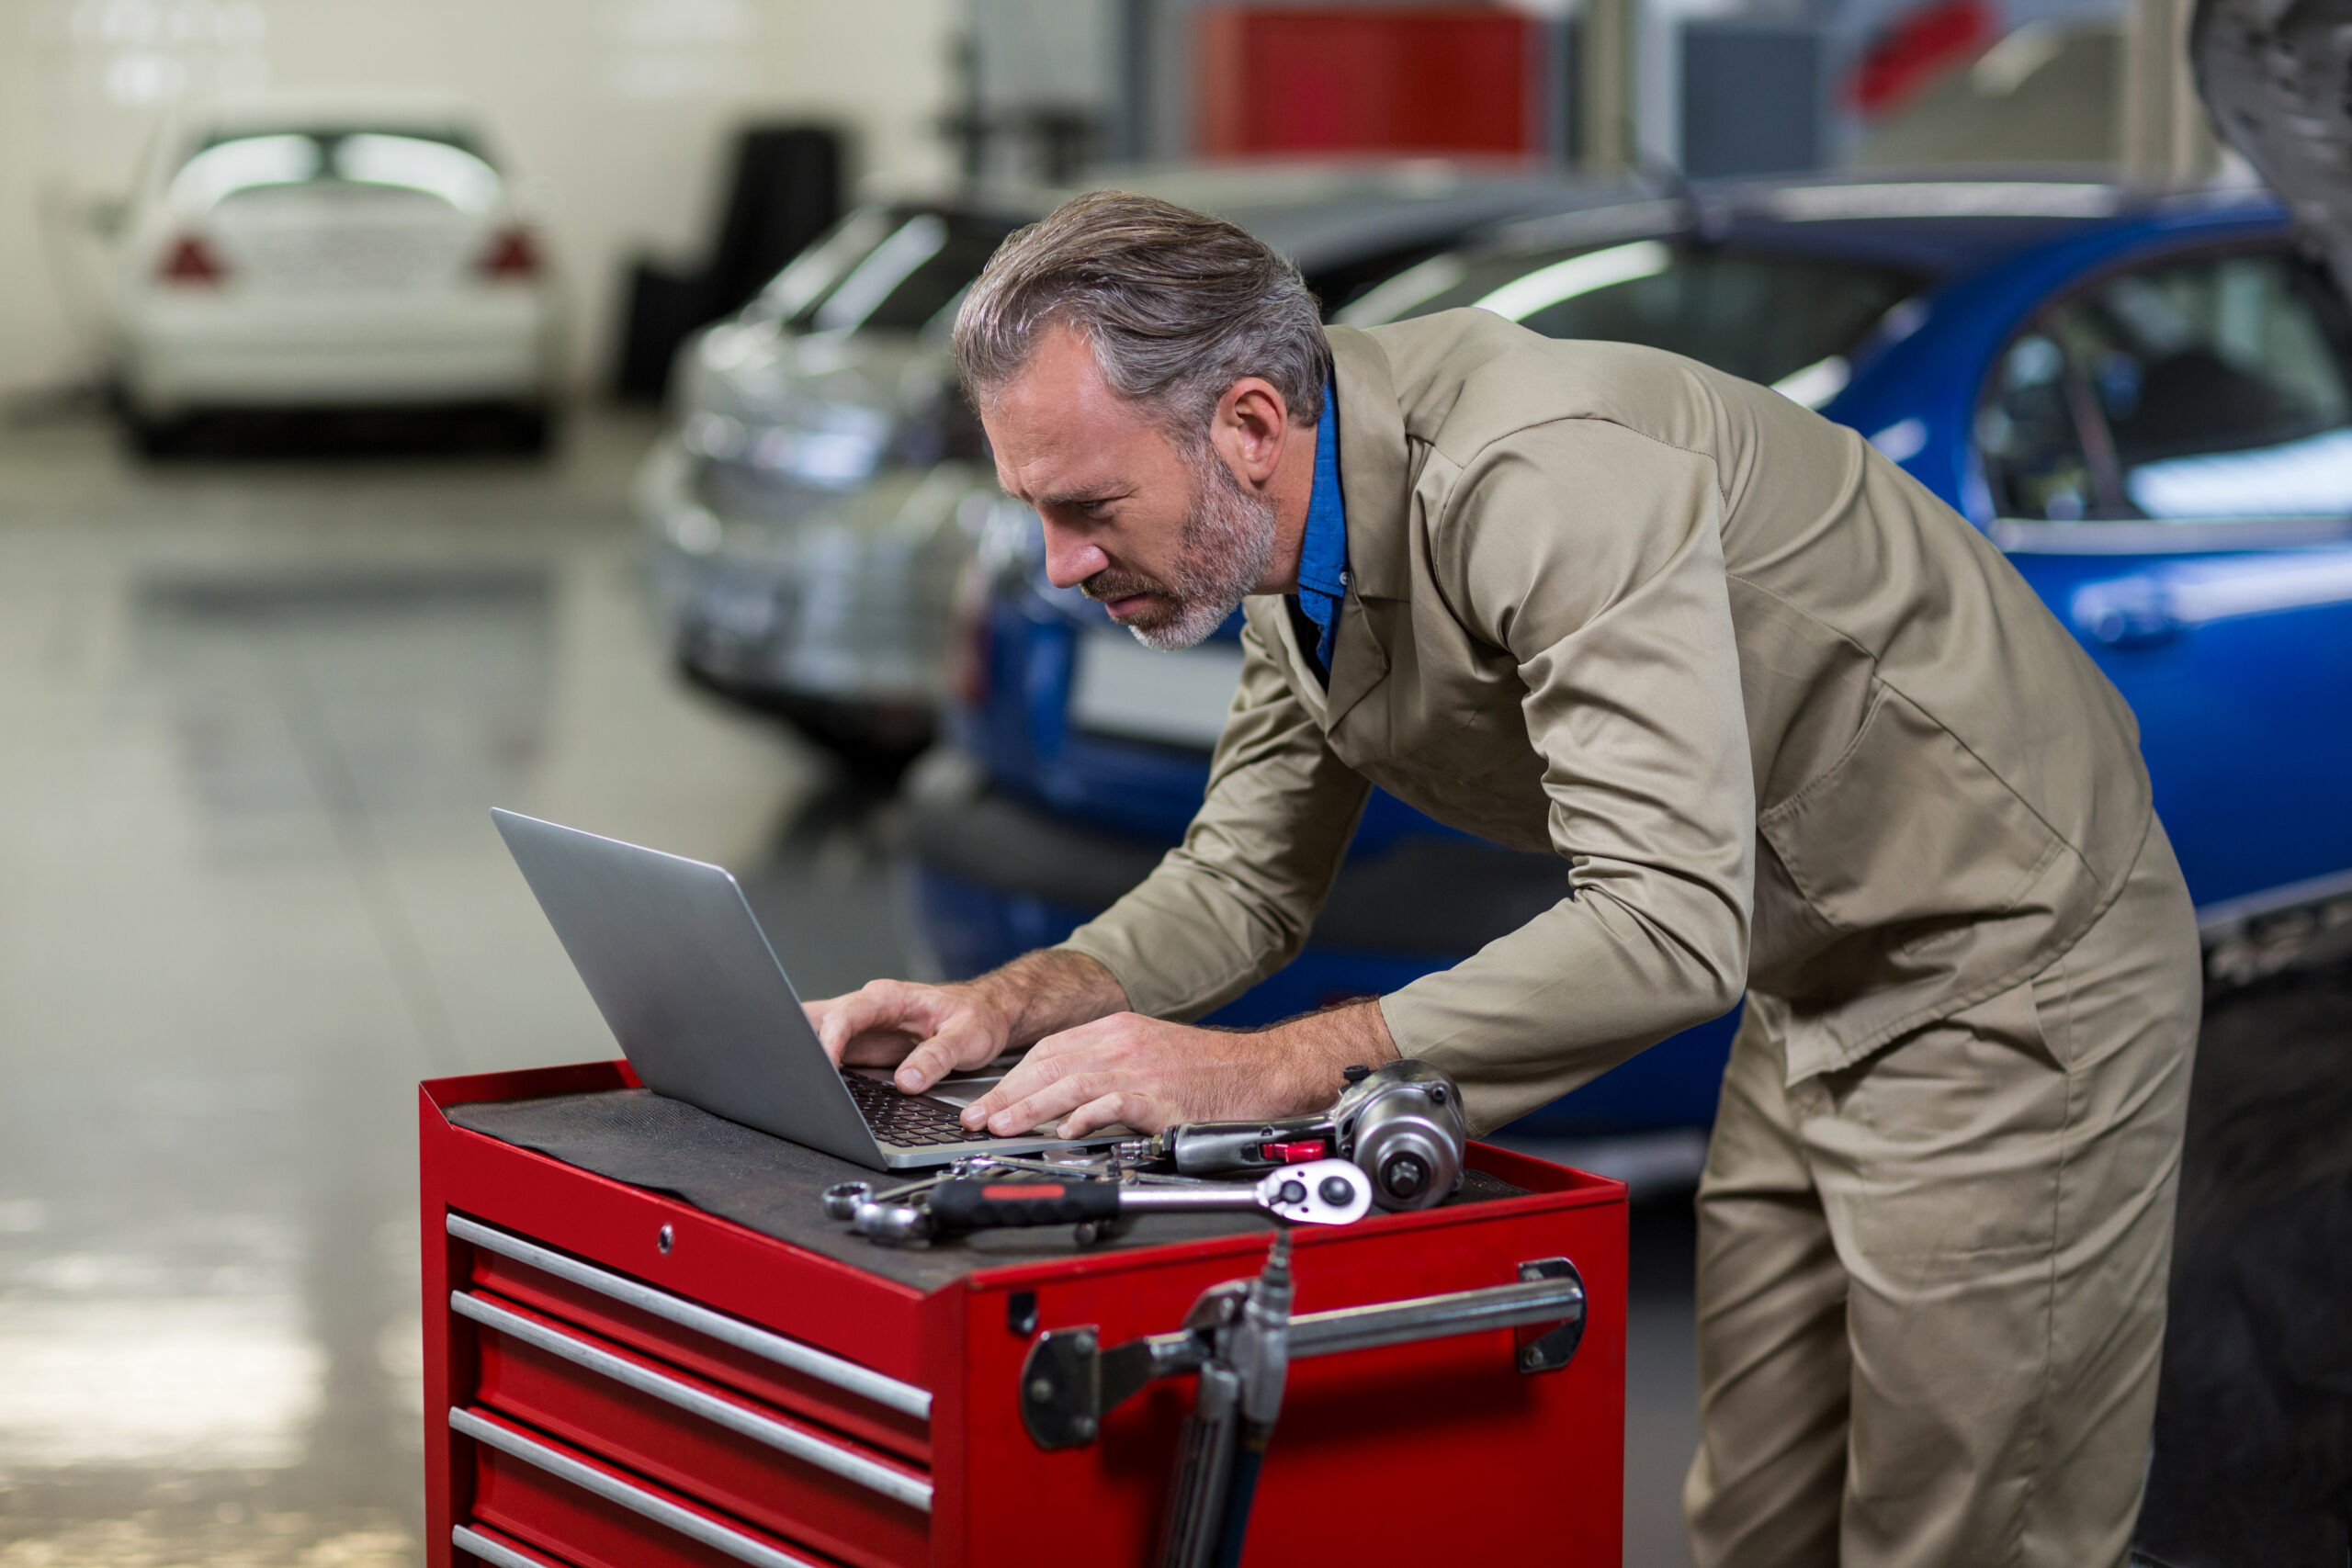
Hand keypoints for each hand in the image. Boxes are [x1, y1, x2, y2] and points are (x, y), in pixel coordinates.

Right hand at [803, 948, 1128, 1094]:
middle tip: (782, 1069)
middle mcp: (868, 1009)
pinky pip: (827, 1054)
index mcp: (889, 997)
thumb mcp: (968, 1037)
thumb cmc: (978, 1017)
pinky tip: (803, 1084)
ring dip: (799, 1054)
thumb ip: (938, 1057)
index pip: (847, 1014)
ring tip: (784, 1080)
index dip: (830, 1039)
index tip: (823, 1064)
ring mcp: (861, 1029)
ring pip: (815, 1033)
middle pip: (818, 1019)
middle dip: (796, 1040)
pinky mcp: (860, 1048)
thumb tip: (907, 1080)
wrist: (986, 1013)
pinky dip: (813, 1067)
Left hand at [962, 1000, 1398, 1138]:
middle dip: (1008, 1093)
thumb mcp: (1152, 1056)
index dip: (1013, 1077)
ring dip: (1030, 1107)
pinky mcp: (1159, 1094)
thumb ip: (1108, 1072)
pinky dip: (1082, 1117)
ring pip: (1070, 1082)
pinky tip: (1063, 1132)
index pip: (1050, 1049)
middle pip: (1050, 1064)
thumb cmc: (1213, 1074)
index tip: (987, 1100)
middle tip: (977, 1118)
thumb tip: (1064, 1104)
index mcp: (1119, 1029)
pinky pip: (1111, 1103)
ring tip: (1001, 1127)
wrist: (1264, 1073)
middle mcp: (1124, 1041)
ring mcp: (1141, 1066)